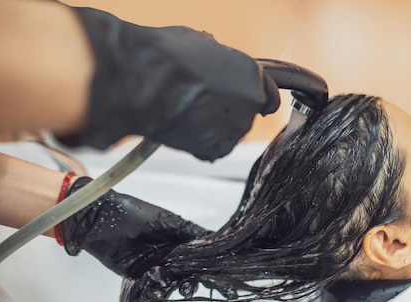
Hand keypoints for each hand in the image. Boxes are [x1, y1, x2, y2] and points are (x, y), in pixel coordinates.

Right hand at [58, 7, 279, 160]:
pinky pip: (212, 150)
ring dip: (212, 129)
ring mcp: (235, 127)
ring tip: (185, 115)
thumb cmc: (163, 58)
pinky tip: (182, 129)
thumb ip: (215, 55)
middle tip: (199, 105)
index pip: (269, 97)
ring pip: (228, 134)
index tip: (251, 106)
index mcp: (251, 73)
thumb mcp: (196, 42)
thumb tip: (211, 53)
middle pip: (244, 116)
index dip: (255, 102)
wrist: (142, 82)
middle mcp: (250, 102)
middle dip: (226, 113)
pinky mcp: (216, 148)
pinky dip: (199, 144)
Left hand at [60, 177, 209, 278]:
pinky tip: (162, 290)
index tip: (219, 272)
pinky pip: (154, 287)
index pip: (199, 254)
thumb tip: (214, 239)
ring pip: (174, 281)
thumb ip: (189, 231)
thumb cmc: (134, 213)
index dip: (209, 264)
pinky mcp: (139, 277)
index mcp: (179, 240)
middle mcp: (170, 255)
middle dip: (195, 279)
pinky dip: (160, 290)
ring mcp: (155, 267)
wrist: (100, 220)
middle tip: (195, 283)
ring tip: (182, 287)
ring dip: (180, 286)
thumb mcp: (166, 220)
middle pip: (189, 272)